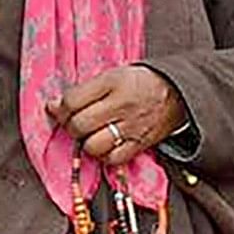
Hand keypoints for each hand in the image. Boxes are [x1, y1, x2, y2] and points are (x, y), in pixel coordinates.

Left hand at [50, 65, 183, 167]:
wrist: (178, 92)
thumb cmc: (141, 81)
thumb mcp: (113, 74)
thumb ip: (85, 90)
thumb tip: (54, 106)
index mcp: (112, 82)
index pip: (72, 100)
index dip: (58, 107)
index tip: (56, 108)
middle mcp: (121, 105)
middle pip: (80, 125)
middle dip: (70, 126)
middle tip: (73, 122)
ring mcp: (131, 127)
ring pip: (93, 145)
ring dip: (85, 143)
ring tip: (89, 134)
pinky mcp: (140, 144)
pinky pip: (112, 159)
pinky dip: (104, 155)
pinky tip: (104, 145)